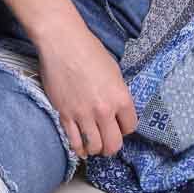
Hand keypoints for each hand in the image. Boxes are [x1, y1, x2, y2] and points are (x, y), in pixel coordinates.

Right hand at [37, 22, 138, 159]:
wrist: (63, 43)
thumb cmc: (89, 50)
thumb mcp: (114, 71)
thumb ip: (118, 93)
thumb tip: (117, 109)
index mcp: (120, 97)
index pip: (130, 127)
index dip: (126, 128)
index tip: (121, 125)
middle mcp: (103, 110)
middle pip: (113, 144)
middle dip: (113, 146)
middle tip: (109, 142)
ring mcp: (83, 114)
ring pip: (94, 147)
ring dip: (96, 149)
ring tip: (95, 144)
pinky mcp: (65, 115)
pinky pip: (74, 141)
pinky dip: (79, 148)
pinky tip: (81, 148)